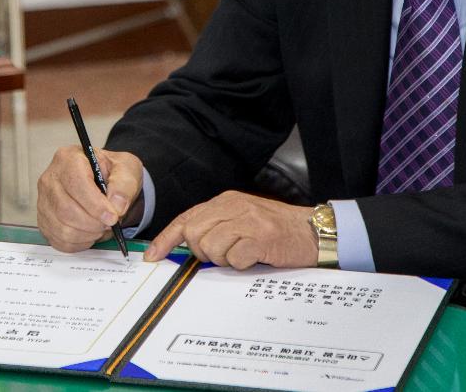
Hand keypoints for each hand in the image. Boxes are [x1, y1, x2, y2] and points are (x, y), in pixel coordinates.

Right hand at [37, 145, 142, 252]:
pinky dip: (79, 243)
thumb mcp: (126, 169)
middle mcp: (50, 179)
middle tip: (110, 224)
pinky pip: (59, 240)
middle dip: (93, 223)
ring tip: (101, 227)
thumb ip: (124, 185)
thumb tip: (116, 206)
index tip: (112, 217)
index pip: (76, 184)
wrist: (104, 181)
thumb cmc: (111, 172)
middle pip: (66, 209)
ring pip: (62, 228)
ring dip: (87, 234)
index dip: (95, 205)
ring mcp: (44, 201)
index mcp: (68, 158)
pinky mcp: (44, 221)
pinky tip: (90, 233)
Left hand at [143, 191, 316, 269]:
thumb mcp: (243, 220)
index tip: (152, 256)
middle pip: (194, 234)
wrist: (313, 231)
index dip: (166, 239)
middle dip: (202, 252)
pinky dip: (242, 264)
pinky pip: (234, 258)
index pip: (187, 218)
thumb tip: (188, 246)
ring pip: (211, 247)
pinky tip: (255, 257)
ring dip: (225, 259)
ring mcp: (248, 220)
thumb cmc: (277, 231)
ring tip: (244, 254)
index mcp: (226, 201)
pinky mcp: (261, 236)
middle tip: (224, 255)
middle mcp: (234, 206)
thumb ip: (217, 227)